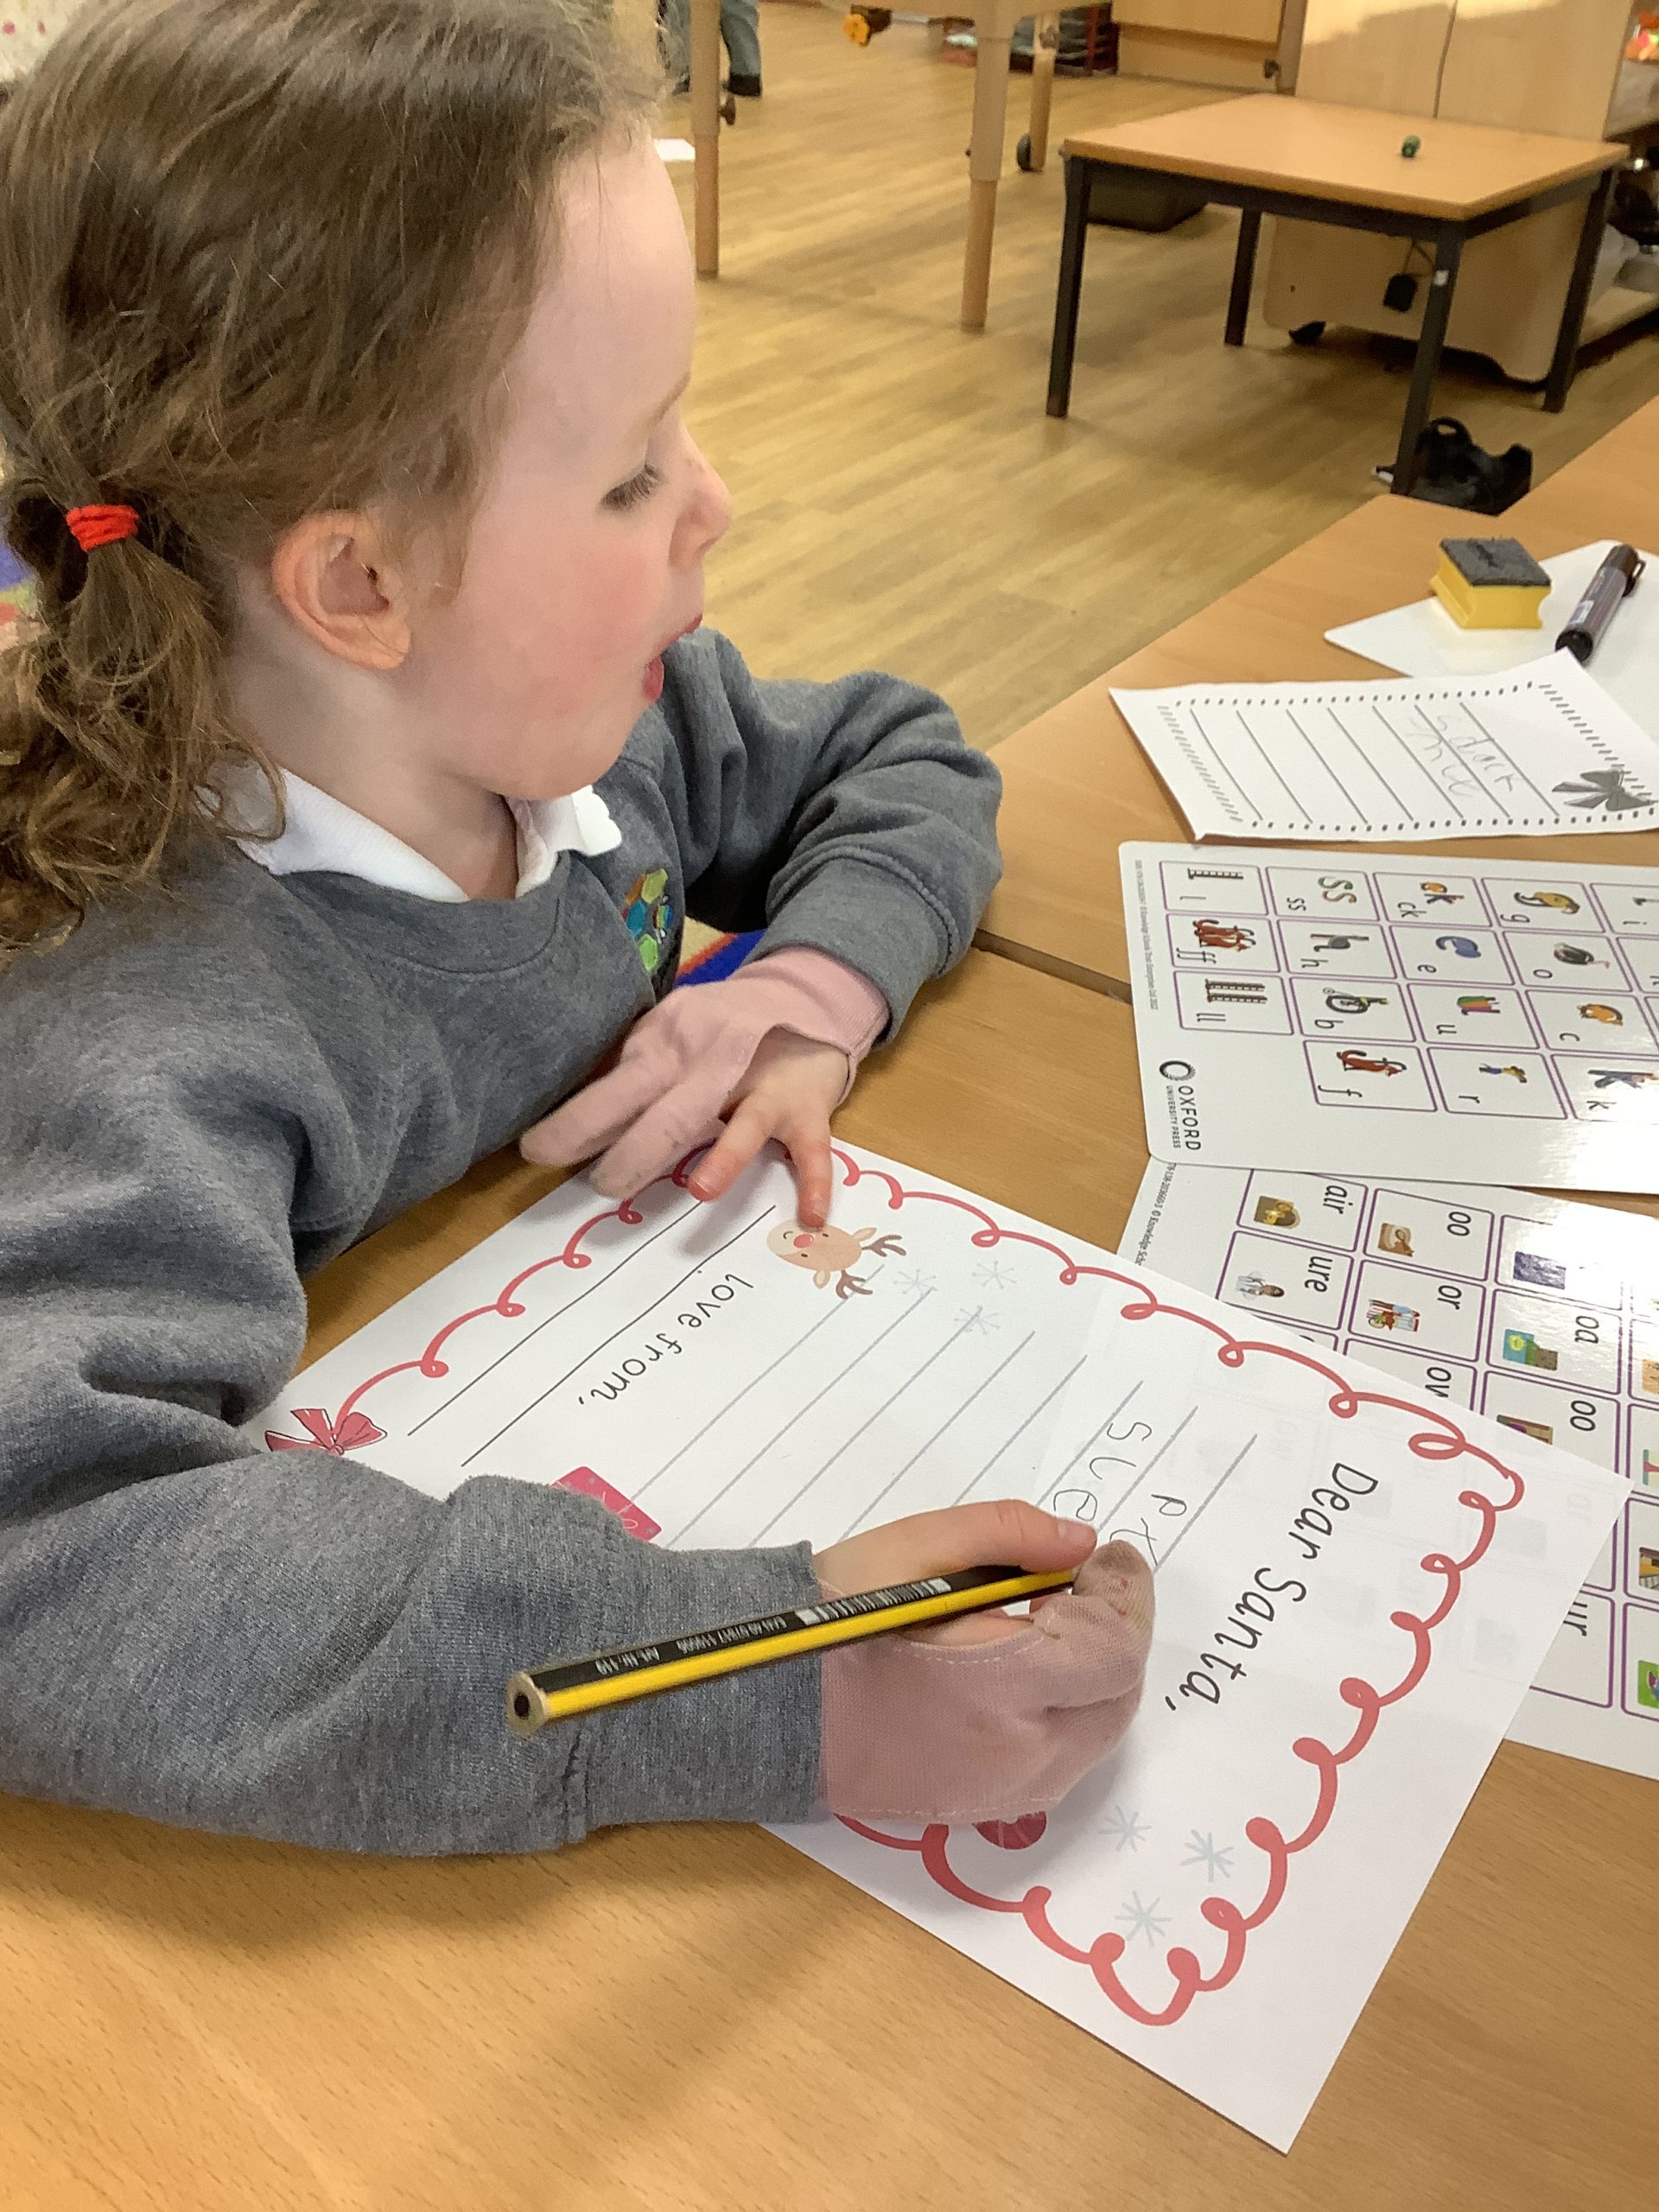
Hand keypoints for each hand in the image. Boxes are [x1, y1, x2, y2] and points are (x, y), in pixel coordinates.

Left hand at [520, 989, 847, 1226]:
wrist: (804, 1000)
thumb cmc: (718, 1030)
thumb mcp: (666, 1031)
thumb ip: (628, 1065)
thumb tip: (565, 1108)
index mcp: (669, 1046)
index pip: (617, 1087)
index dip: (576, 1121)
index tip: (537, 1151)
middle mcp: (715, 1066)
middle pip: (672, 1112)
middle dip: (634, 1151)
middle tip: (603, 1188)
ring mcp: (765, 1089)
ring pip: (743, 1126)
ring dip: (723, 1159)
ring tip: (698, 1191)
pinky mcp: (806, 1110)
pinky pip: (813, 1150)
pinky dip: (816, 1183)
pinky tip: (809, 1217)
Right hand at [813, 1503, 1154, 1823]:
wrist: (765, 1701)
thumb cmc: (834, 1613)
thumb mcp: (915, 1546)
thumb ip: (1008, 1535)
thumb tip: (1082, 1544)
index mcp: (1004, 1687)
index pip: (1114, 1649)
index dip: (1127, 1597)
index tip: (1113, 1556)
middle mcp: (1015, 1755)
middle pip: (1116, 1699)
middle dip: (1114, 1635)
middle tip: (1081, 1585)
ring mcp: (999, 1793)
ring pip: (1093, 1738)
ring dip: (1094, 1680)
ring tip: (1052, 1625)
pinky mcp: (977, 1808)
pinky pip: (1055, 1766)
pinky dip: (1065, 1719)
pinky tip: (1026, 1676)